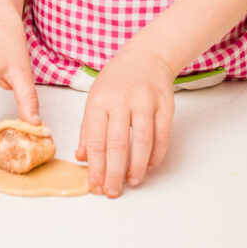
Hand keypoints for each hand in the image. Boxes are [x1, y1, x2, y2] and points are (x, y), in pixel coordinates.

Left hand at [75, 47, 174, 197]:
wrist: (146, 55)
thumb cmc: (117, 79)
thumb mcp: (95, 97)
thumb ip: (87, 129)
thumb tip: (82, 158)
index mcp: (99, 100)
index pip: (95, 140)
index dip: (96, 168)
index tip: (96, 186)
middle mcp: (121, 100)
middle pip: (117, 145)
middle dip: (114, 174)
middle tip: (113, 192)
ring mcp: (145, 101)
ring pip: (142, 142)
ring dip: (137, 167)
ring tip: (133, 182)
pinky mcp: (165, 103)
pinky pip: (162, 135)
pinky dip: (157, 154)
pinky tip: (150, 165)